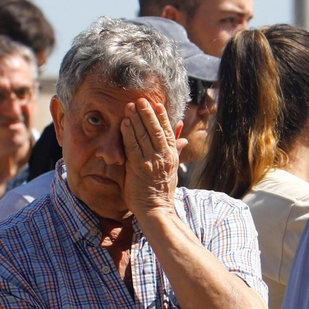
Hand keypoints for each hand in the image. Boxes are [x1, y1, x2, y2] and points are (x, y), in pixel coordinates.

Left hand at [120, 98, 181, 221]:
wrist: (157, 209)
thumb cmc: (162, 191)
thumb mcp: (173, 168)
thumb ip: (176, 150)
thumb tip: (183, 136)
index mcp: (172, 155)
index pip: (168, 131)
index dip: (162, 117)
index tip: (157, 104)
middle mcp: (164, 156)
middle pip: (156, 130)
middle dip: (148, 113)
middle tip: (141, 99)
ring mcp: (152, 161)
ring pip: (144, 135)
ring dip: (137, 119)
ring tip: (131, 106)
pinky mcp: (140, 167)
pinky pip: (133, 146)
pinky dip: (129, 133)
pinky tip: (125, 123)